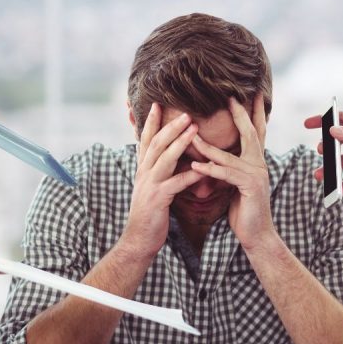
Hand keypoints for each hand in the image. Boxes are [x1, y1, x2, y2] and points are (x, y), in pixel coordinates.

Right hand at [120, 103, 204, 258]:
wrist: (138, 239)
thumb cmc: (150, 214)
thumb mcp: (152, 188)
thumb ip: (159, 172)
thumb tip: (169, 158)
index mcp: (142, 169)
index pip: (146, 140)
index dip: (151, 122)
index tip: (158, 104)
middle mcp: (143, 173)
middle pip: (156, 143)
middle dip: (170, 126)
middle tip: (186, 111)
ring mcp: (149, 185)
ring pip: (164, 158)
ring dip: (179, 142)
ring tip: (194, 128)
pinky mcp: (158, 199)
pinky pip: (176, 183)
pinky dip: (191, 175)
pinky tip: (204, 169)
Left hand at [191, 95, 273, 249]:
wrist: (256, 234)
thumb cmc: (244, 210)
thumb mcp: (235, 184)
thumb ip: (230, 168)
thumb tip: (215, 156)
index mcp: (256, 162)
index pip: (256, 131)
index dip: (253, 112)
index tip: (251, 94)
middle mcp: (259, 164)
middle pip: (250, 133)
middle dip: (240, 114)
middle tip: (230, 97)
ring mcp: (257, 175)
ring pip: (229, 155)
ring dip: (208, 146)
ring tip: (191, 135)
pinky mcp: (250, 187)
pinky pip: (226, 175)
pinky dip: (210, 170)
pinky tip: (195, 166)